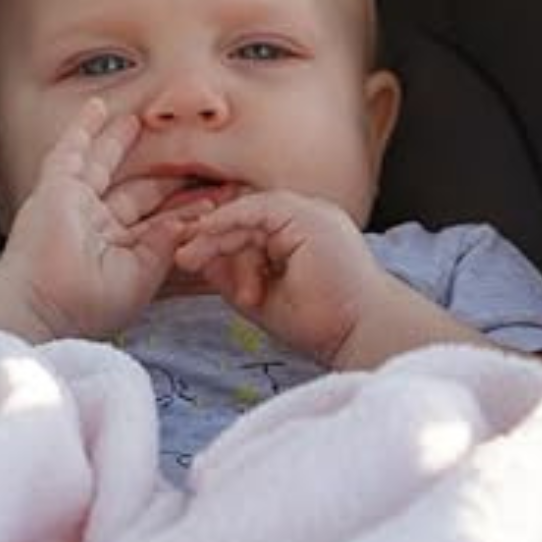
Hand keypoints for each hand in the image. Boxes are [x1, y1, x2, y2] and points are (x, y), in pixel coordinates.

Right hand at [0, 99, 190, 339]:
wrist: (42, 303)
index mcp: (119, 253)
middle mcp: (97, 228)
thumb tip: (185, 220)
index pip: (160, 222)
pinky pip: (70, 150)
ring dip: (120, 141)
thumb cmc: (87, 303)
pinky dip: (82, 127)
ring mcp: (75, 205)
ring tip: (138, 120)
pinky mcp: (55, 188)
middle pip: (137, 190)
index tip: (221, 192)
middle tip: (189, 148)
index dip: (188, 207)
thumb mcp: (140, 278)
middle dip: (163, 173)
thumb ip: (164, 245)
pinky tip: (97, 107)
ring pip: (104, 165)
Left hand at [159, 189, 383, 364]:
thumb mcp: (263, 299)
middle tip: (181, 257)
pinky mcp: (308, 215)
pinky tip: (206, 236)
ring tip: (189, 259)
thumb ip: (233, 278)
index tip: (189, 257)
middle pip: (247, 218)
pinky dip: (229, 222)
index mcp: (302, 236)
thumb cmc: (322, 324)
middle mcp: (308, 218)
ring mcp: (311, 212)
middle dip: (210, 237)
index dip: (219, 239)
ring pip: (249, 213)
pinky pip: (257, 209)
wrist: (359, 331)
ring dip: (216, 237)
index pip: (252, 227)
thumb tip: (199, 262)